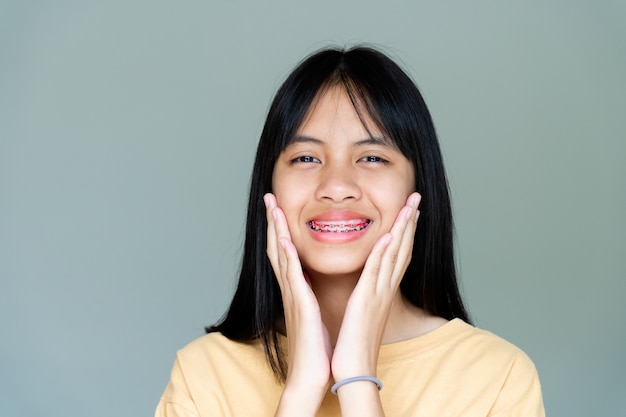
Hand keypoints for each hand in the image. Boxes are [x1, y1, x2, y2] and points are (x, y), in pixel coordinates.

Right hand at [264, 194, 331, 409]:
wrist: (308, 374)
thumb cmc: (313, 347)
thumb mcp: (310, 313)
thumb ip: (306, 295)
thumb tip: (308, 283)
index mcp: (295, 289)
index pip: (284, 252)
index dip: (279, 229)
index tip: (278, 208)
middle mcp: (290, 289)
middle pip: (276, 247)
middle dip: (273, 221)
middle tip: (269, 197)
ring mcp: (293, 296)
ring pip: (280, 256)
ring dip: (276, 229)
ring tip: (273, 206)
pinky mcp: (300, 305)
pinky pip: (292, 277)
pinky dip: (286, 256)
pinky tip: (283, 239)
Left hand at [331, 192, 420, 381]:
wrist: (354, 368)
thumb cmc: (355, 344)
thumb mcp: (363, 313)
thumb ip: (366, 296)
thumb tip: (365, 286)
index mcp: (382, 291)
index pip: (397, 256)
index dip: (405, 232)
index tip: (409, 212)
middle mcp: (385, 289)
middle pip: (403, 249)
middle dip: (410, 222)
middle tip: (416, 199)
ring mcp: (379, 293)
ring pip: (394, 254)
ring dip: (403, 228)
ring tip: (410, 205)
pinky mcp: (367, 299)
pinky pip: (377, 271)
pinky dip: (384, 252)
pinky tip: (389, 234)